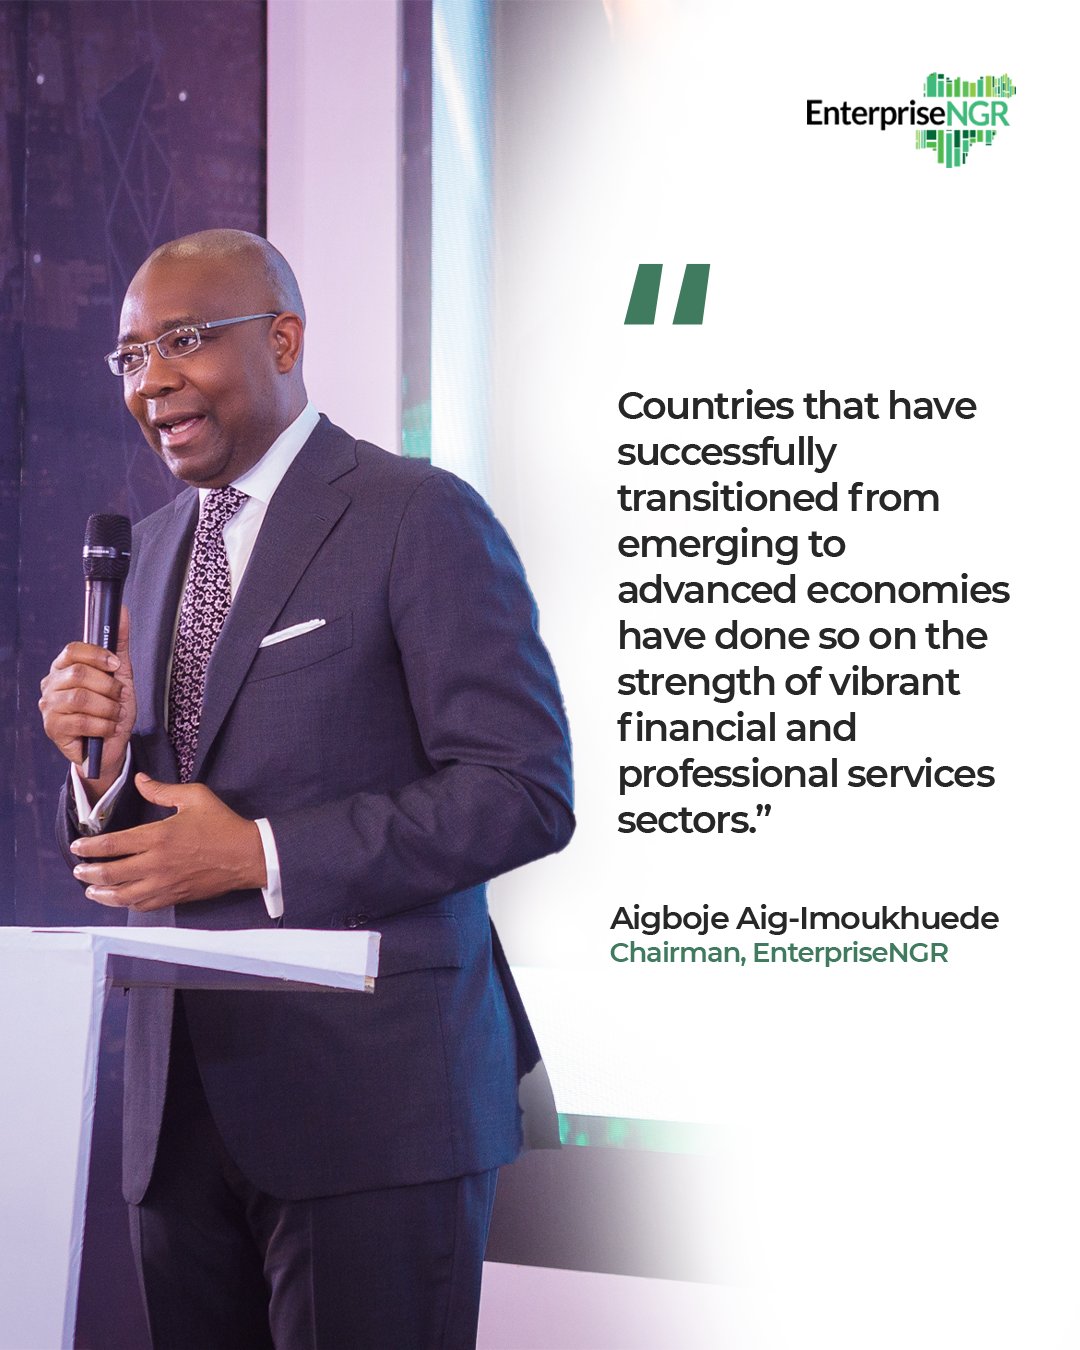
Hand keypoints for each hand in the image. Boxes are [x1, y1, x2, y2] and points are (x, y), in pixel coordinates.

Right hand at [39, 607, 134, 800]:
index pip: (72, 650)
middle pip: (79, 673)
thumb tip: (120, 610)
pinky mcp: (53, 728)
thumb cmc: (111, 709)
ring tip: (114, 714)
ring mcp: (48, 707)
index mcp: (64, 667)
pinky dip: (104, 725)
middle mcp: (51, 684)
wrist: (110, 745)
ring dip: (108, 708)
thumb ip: (118, 644)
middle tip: (117, 697)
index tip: (116, 665)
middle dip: (109, 686)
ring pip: (82, 698)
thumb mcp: (120, 675)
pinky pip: (82, 721)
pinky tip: (108, 728)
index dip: (97, 655)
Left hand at [69, 774, 267, 910]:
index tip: (77, 847)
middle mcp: (156, 863)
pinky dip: (126, 903)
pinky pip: (143, 905)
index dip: (89, 847)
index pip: (112, 844)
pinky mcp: (174, 895)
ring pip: (123, 895)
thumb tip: (139, 780)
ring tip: (91, 890)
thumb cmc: (222, 824)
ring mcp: (165, 883)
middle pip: (111, 873)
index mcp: (158, 836)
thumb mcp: (195, 796)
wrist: (248, 855)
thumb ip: (162, 790)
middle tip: (78, 870)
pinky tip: (120, 898)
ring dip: (102, 893)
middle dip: (89, 872)